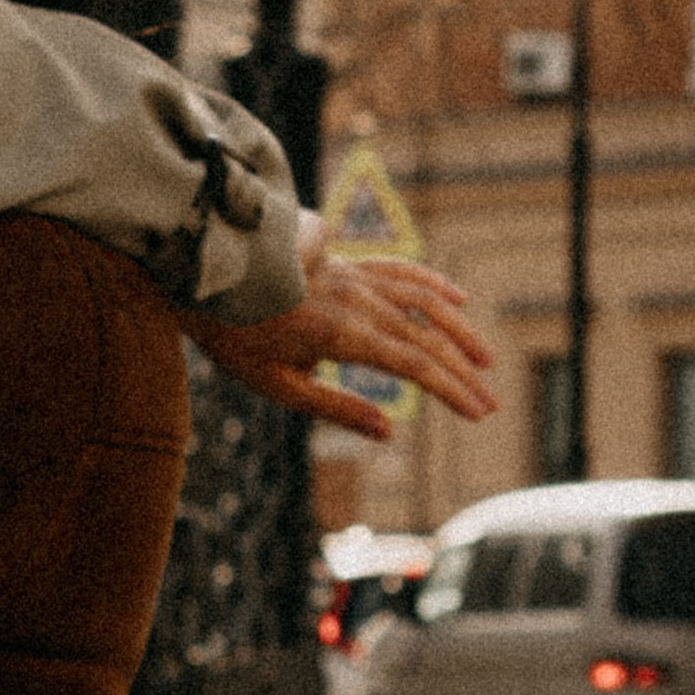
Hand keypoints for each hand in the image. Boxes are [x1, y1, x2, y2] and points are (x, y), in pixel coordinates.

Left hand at [179, 249, 496, 442]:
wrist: (203, 268)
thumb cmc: (231, 331)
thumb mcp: (273, 383)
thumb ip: (333, 407)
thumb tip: (389, 431)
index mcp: (340, 334)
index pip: (413, 364)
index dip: (451, 389)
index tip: (478, 413)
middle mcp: (356, 300)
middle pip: (424, 338)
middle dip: (462, 373)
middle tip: (491, 405)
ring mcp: (353, 276)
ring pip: (421, 300)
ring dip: (458, 331)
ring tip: (485, 359)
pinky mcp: (345, 263)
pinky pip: (398, 269)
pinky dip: (431, 282)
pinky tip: (457, 297)